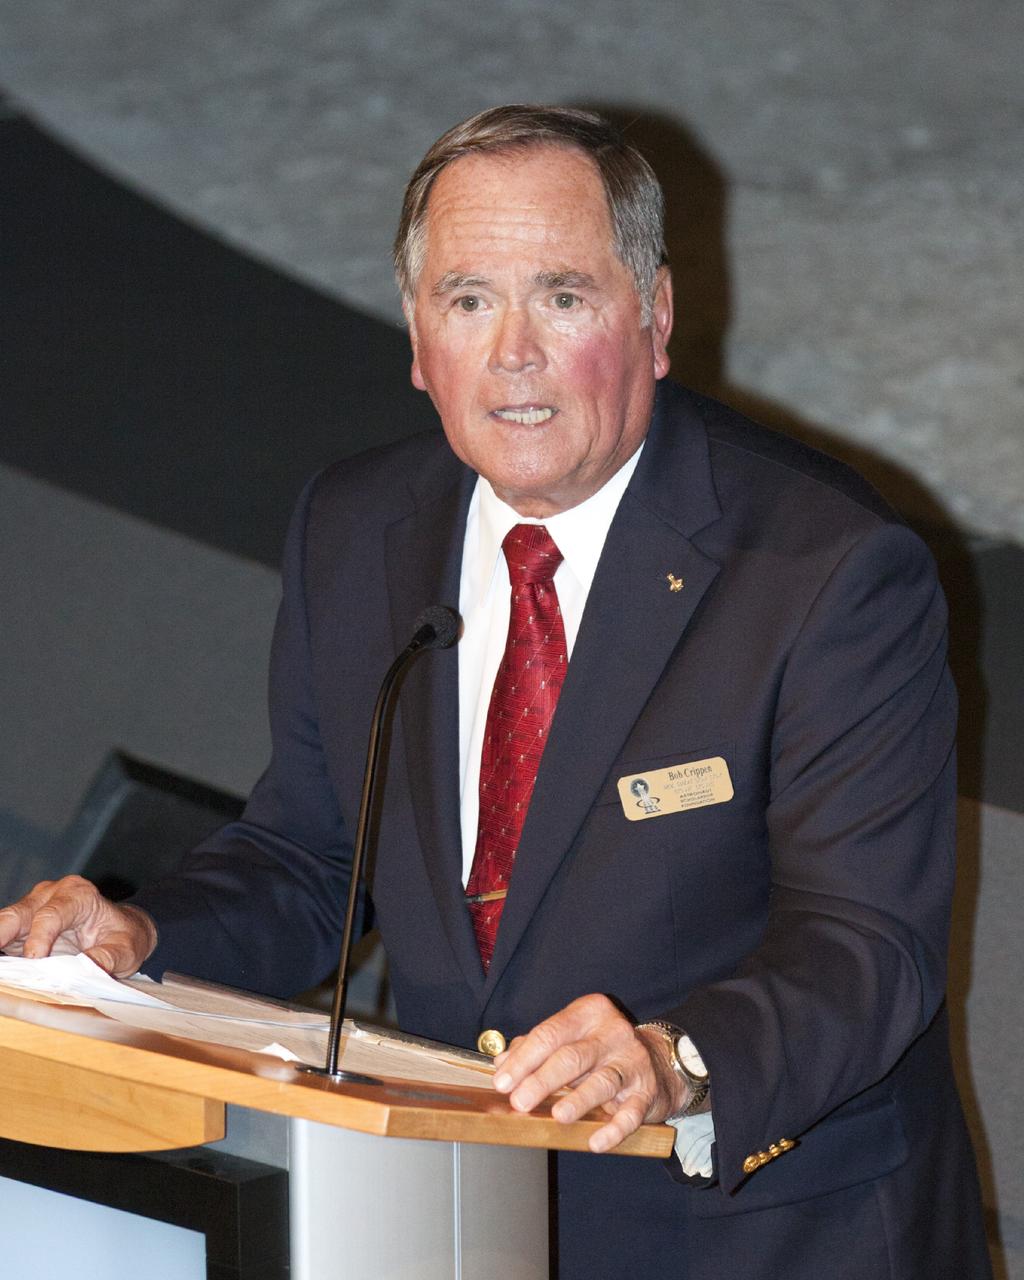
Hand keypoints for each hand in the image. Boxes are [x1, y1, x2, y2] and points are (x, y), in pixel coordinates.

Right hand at [0, 876, 156, 976]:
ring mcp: (35, 907)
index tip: (34, 959)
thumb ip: (106, 958)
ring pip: (7, 923)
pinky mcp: (24, 925)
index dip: (39, 937)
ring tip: (3, 968)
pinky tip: (5, 967)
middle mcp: (52, 895)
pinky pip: (6, 936)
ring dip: (1, 942)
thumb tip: (84, 968)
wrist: (124, 930)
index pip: (51, 915)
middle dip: (3, 934)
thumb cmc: (124, 937)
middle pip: (19, 914)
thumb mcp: (126, 949)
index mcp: (79, 894)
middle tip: (2, 963)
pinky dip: (3, 950)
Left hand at [491, 993, 685, 1152]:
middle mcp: (612, 1033)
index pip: (550, 1033)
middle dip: (543, 1080)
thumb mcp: (571, 1037)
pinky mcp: (647, 1091)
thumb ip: (536, 1046)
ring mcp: (632, 1061)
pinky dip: (614, 1129)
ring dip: (579, 1100)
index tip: (502, 1082)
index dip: (524, 1059)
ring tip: (558, 1115)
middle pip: (572, 1056)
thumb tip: (502, 1064)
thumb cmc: (601, 1048)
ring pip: (602, 1081)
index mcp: (589, 1013)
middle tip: (520, 1101)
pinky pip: (631, 1112)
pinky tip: (596, 1142)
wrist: (659, 1059)